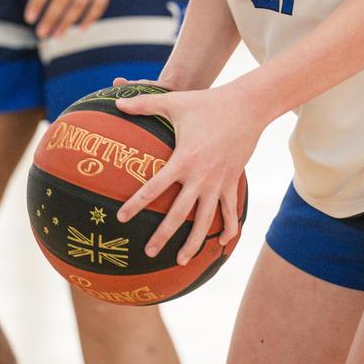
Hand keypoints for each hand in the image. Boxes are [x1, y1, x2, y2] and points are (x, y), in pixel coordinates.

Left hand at [114, 83, 262, 264]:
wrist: (247, 106)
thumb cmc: (207, 102)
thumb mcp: (174, 101)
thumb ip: (144, 103)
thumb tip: (117, 102)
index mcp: (183, 160)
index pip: (154, 187)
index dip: (136, 204)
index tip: (121, 218)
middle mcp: (201, 176)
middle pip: (179, 214)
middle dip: (163, 236)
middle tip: (148, 252)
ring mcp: (219, 182)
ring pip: (206, 221)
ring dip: (194, 243)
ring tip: (181, 261)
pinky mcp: (233, 181)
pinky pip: (231, 211)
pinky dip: (228, 229)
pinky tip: (221, 244)